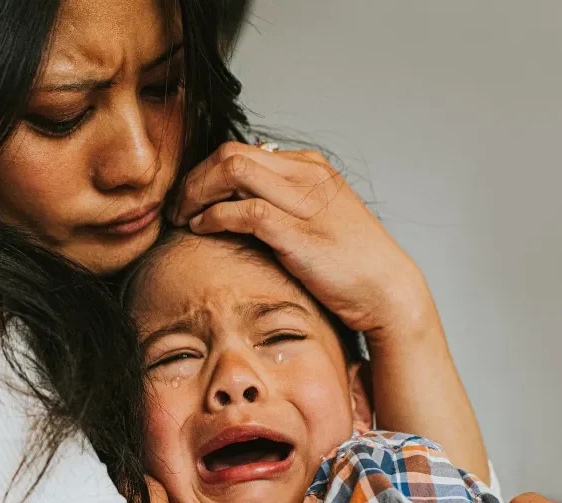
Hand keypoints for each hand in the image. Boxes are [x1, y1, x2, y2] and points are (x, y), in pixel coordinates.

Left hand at [172, 141, 432, 338]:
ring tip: (181, 218)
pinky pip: (243, 211)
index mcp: (308, 167)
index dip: (203, 172)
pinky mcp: (299, 232)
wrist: (386, 291)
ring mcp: (304, 201)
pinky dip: (213, 216)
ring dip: (195, 193)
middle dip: (192, 179)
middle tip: (175, 207)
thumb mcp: (313, 219)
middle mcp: (306, 175)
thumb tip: (234, 200)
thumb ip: (279, 203)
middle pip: (229, 155)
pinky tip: (201, 229)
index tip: (185, 197)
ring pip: (231, 172)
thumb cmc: (347, 262)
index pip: (240, 151)